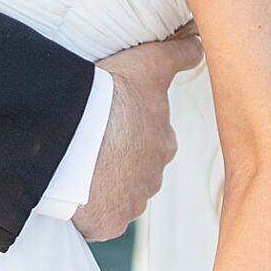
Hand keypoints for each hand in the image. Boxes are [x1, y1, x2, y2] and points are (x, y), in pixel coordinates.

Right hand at [70, 34, 200, 241]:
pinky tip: (70, 193)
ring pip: (117, 197)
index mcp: (163, 145)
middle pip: (135, 172)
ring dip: (101, 187)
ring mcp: (130, 204)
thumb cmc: (111, 94)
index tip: (106, 122)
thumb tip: (200, 44)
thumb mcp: (149, 63)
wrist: (72, 131)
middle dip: (117, 163)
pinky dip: (87, 212)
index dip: (127, 132)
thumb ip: (179, 54)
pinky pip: (98, 222)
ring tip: (74, 167)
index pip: (150, 143)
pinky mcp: (107, 225)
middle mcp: (153, 178)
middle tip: (88, 144)